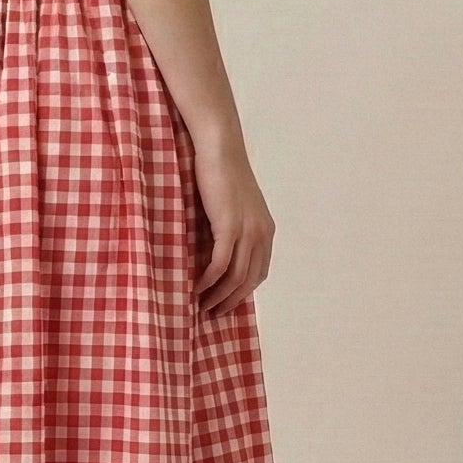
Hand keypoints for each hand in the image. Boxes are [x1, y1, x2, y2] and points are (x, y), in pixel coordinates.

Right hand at [191, 139, 273, 317]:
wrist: (220, 149)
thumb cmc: (220, 173)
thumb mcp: (233, 206)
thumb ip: (232, 228)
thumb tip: (217, 251)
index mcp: (265, 230)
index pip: (259, 272)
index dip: (243, 292)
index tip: (226, 303)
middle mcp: (261, 234)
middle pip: (249, 281)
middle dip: (231, 301)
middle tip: (212, 313)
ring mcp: (247, 231)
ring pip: (236, 277)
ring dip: (219, 296)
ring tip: (202, 306)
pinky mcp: (229, 227)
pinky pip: (221, 264)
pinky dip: (209, 280)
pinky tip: (197, 288)